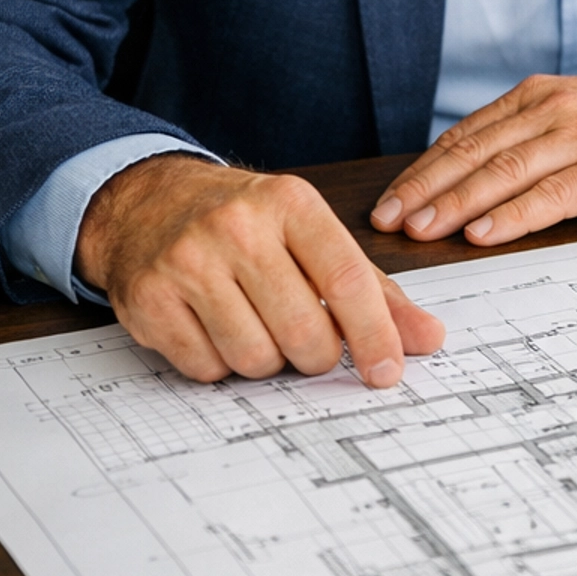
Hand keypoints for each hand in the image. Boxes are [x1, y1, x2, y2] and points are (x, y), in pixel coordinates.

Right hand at [76, 154, 445, 386]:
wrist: (148, 202)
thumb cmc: (244, 222)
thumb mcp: (310, 234)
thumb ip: (373, 289)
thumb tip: (428, 338)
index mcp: (290, 203)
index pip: (348, 279)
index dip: (375, 335)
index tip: (387, 372)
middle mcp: (238, 227)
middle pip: (304, 332)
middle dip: (315, 354)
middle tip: (306, 339)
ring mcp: (188, 262)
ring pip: (255, 358)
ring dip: (265, 360)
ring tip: (254, 323)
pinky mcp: (149, 299)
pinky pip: (206, 369)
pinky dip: (218, 363)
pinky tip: (212, 327)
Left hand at [369, 51, 576, 247]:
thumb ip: (543, 137)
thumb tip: (488, 177)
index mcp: (545, 98)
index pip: (468, 135)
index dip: (423, 170)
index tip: (388, 200)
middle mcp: (557, 110)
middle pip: (475, 152)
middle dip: (424, 189)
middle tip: (383, 223)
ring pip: (505, 171)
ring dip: (455, 202)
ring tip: (420, 230)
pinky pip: (555, 193)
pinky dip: (515, 213)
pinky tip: (485, 231)